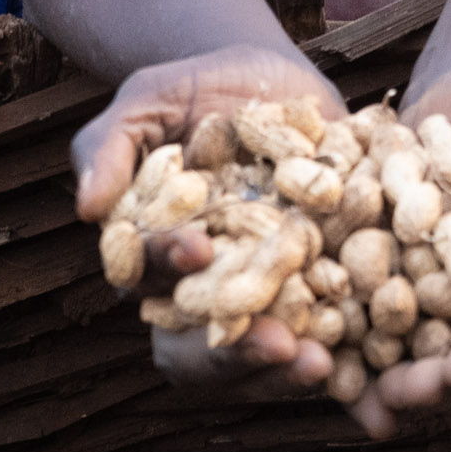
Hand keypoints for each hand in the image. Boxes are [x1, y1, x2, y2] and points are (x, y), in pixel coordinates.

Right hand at [76, 46, 360, 400]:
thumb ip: (107, 147)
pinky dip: (348, 361)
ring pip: (267, 356)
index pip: (153, 281)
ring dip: (288, 372)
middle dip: (237, 353)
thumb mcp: (145, 101)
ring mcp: (268, 297)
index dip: (171, 270)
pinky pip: (330, 339)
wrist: (274, 80)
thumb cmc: (193, 89)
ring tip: (319, 365)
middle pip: (207, 345)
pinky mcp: (323, 290)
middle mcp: (209, 291)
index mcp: (157, 258)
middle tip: (275, 347)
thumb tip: (85, 208)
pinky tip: (365, 371)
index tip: (199, 248)